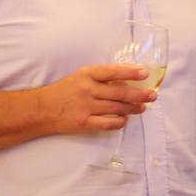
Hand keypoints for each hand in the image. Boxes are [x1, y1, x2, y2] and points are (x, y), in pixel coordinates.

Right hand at [39, 63, 156, 133]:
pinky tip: (125, 119)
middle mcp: (87, 89)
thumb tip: (129, 81)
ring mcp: (86, 107)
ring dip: (133, 108)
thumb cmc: (66, 91)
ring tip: (143, 107)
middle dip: (140, 94)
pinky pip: (109, 123)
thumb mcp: (81, 77)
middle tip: (152, 95)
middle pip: (120, 92)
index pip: (112, 71)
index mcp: (87, 74)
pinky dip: (120, 121)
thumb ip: (102, 78)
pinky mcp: (85, 123)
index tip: (145, 73)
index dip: (130, 72)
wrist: (43, 109)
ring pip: (117, 108)